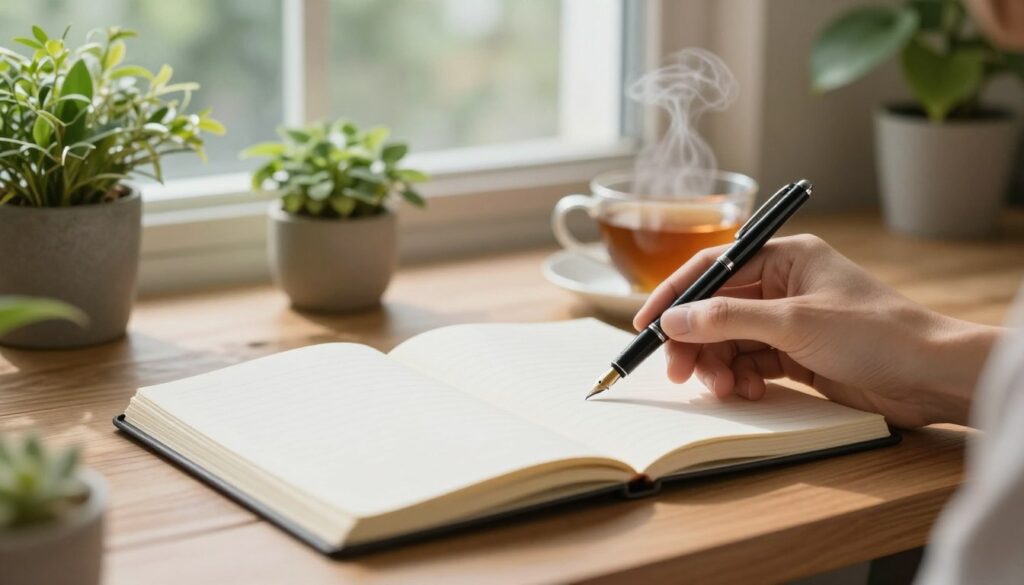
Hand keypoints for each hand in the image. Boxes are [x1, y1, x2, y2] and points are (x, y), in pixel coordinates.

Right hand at [634, 235, 1000, 426]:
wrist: (930, 375)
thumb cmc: (875, 333)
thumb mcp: (794, 322)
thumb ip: (728, 318)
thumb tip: (675, 319)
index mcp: (785, 258)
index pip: (713, 268)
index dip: (675, 295)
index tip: (645, 324)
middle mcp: (783, 285)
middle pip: (716, 310)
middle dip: (696, 342)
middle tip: (680, 373)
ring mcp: (789, 321)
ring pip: (730, 341)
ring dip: (718, 365)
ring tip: (723, 389)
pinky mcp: (798, 354)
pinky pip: (750, 362)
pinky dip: (741, 378)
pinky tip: (747, 391)